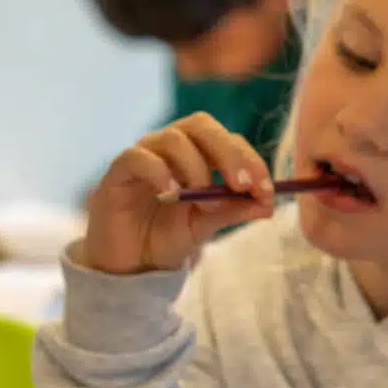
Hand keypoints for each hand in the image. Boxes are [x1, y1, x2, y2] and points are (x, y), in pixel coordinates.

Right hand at [83, 115, 274, 273]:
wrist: (127, 262)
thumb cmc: (165, 237)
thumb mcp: (207, 225)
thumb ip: (234, 210)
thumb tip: (269, 203)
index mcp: (195, 153)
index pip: (227, 139)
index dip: (249, 159)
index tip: (265, 190)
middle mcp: (169, 146)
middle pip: (201, 125)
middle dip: (229, 153)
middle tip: (242, 186)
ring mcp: (143, 155)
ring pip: (172, 138)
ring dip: (196, 168)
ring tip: (204, 203)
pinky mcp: (118, 171)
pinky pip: (138, 157)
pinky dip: (160, 172)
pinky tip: (172, 194)